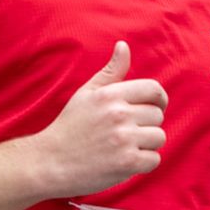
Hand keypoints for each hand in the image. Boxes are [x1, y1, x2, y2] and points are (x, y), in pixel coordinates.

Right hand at [33, 41, 167, 197]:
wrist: (50, 162)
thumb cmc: (70, 126)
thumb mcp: (87, 93)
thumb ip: (110, 71)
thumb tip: (124, 45)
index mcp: (110, 95)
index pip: (154, 89)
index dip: (159, 99)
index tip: (154, 108)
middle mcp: (119, 114)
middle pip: (157, 115)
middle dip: (147, 124)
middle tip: (127, 132)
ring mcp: (124, 139)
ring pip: (159, 137)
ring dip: (146, 145)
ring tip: (124, 147)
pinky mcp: (128, 163)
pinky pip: (154, 159)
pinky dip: (143, 163)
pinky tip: (124, 161)